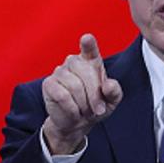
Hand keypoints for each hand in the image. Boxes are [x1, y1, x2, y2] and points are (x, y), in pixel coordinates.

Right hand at [41, 34, 122, 154]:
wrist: (76, 124)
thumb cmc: (95, 108)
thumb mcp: (111, 102)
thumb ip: (114, 92)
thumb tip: (108, 85)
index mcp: (91, 61)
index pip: (89, 48)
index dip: (88, 43)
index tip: (87, 38)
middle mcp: (74, 62)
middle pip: (87, 74)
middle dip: (95, 96)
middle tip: (99, 110)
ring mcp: (59, 71)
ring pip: (75, 86)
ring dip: (84, 104)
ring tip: (85, 111)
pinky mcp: (48, 84)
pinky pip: (62, 95)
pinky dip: (72, 109)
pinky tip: (74, 112)